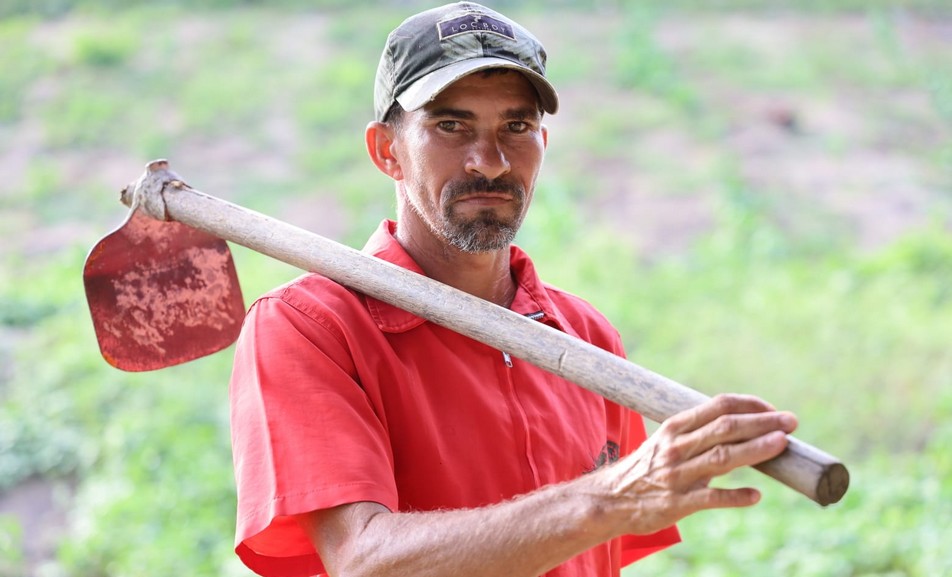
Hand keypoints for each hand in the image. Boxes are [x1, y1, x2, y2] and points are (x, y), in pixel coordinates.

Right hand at [591, 393, 797, 535]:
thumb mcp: (665, 442)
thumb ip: (698, 434)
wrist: (611, 500)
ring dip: (756, 450)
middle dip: (762, 423)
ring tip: (782, 444)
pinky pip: (712, 499)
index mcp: (675, 428)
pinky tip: (755, 496)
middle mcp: (676, 448)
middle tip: (791, 421)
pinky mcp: (678, 504)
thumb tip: (741, 428)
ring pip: (723, 458)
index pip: (718, 406)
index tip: (772, 409)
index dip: (750, 405)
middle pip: (726, 428)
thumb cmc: (646, 469)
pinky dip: (735, 496)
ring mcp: (677, 476)